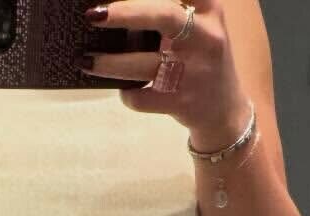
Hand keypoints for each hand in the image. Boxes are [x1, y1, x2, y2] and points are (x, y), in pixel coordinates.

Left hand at [83, 0, 252, 149]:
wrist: (224, 110)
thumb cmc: (200, 58)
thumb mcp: (199, 26)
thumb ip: (170, 11)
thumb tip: (114, 7)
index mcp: (208, 11)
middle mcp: (204, 37)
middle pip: (164, 16)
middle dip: (125, 13)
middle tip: (93, 15)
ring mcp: (193, 72)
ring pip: (144, 65)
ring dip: (109, 63)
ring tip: (86, 60)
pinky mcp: (180, 103)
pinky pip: (141, 97)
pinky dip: (126, 94)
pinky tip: (125, 89)